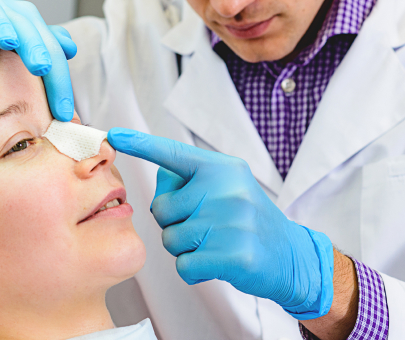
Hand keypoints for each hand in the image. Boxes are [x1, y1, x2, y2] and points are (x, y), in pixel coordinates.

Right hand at [0, 0, 76, 120]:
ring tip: (11, 41)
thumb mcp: (8, 48)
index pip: (49, 50)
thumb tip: (70, 48)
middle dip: (37, 48)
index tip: (64, 112)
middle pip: (27, 27)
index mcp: (22, 25)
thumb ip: (40, 48)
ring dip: (3, 25)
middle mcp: (3, 13)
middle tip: (44, 69)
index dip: (59, 79)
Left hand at [107, 128, 334, 318]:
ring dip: (185, 248)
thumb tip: (161, 177)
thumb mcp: (230, 187)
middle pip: (162, 209)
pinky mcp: (234, 254)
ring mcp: (231, 222)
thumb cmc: (249, 221)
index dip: (141, 144)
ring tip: (215, 244)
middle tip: (206, 227)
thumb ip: (196, 179)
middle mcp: (227, 189)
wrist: (291, 255)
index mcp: (223, 168)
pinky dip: (195, 270)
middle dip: (174, 224)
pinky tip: (218, 263)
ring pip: (171, 239)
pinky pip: (184, 265)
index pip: (173, 153)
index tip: (113, 135)